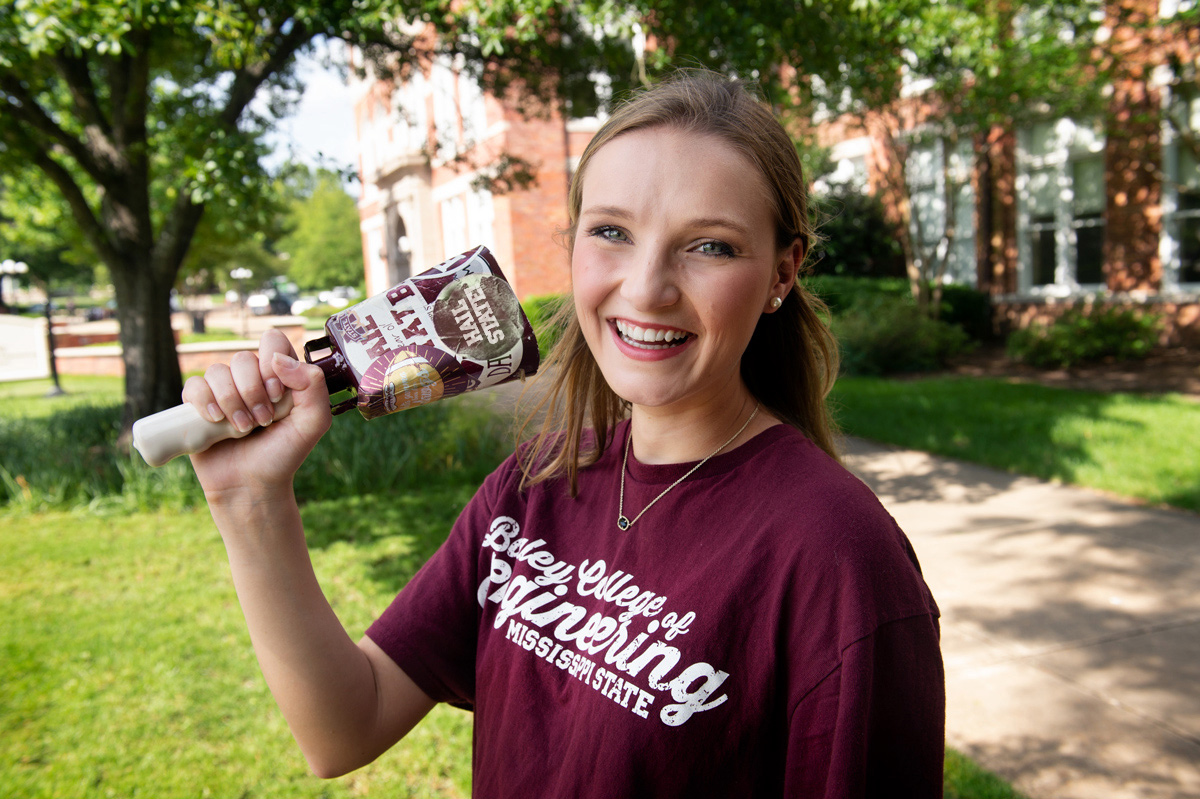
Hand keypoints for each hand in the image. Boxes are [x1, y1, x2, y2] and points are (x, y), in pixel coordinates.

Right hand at [183, 328, 331, 501]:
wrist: (252, 485)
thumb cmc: (284, 454)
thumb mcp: (313, 422)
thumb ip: (312, 385)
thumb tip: (278, 359)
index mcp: (280, 375)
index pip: (272, 341)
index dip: (272, 364)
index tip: (278, 396)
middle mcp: (251, 377)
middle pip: (242, 358)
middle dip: (252, 392)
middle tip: (263, 421)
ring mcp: (224, 389)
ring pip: (217, 371)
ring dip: (231, 402)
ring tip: (242, 429)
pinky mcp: (199, 404)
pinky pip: (193, 385)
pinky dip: (204, 401)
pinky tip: (215, 420)